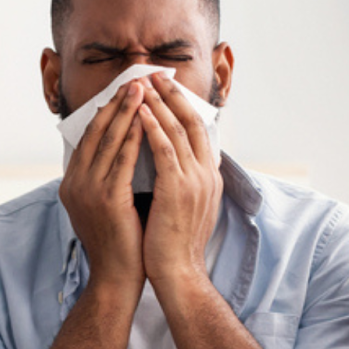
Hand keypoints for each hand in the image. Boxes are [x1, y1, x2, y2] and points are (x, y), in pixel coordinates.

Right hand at [58, 78, 146, 289]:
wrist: (118, 279)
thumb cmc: (121, 243)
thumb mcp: (108, 204)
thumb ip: (109, 177)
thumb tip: (125, 149)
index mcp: (72, 184)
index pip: (89, 138)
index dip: (107, 112)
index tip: (124, 91)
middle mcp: (74, 184)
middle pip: (96, 132)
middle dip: (116, 104)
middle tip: (134, 80)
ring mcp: (87, 191)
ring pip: (108, 140)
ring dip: (126, 111)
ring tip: (142, 89)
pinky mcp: (106, 199)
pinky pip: (121, 159)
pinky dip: (133, 136)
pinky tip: (147, 119)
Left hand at [139, 72, 221, 288]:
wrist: (178, 274)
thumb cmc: (173, 244)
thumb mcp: (183, 206)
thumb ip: (180, 182)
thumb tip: (167, 164)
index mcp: (209, 177)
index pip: (200, 131)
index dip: (184, 106)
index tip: (167, 88)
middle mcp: (207, 174)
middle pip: (192, 122)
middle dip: (173, 95)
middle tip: (154, 74)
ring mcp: (195, 180)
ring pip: (179, 130)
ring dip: (160, 103)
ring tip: (143, 84)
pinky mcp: (179, 188)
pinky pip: (165, 148)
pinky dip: (152, 127)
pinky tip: (139, 112)